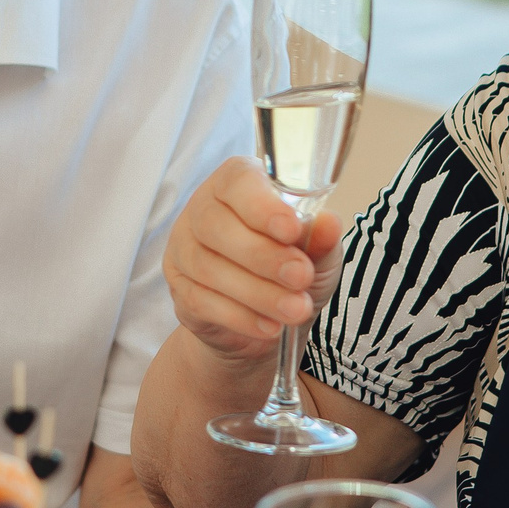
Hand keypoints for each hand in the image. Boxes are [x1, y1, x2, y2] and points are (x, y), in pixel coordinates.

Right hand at [162, 157, 344, 363]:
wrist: (267, 320)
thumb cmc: (290, 269)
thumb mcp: (317, 253)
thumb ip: (320, 238)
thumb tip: (328, 224)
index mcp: (236, 184)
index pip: (237, 180)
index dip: (262, 205)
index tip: (292, 230)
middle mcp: (202, 209)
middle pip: (216, 225)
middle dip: (263, 255)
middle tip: (300, 277)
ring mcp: (184, 249)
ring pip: (208, 267)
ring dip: (258, 292)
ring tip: (296, 310)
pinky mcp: (180, 289)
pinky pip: (202, 301)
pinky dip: (241, 317)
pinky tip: (270, 326)